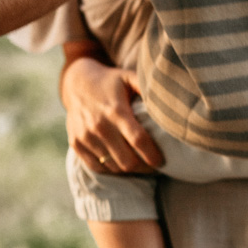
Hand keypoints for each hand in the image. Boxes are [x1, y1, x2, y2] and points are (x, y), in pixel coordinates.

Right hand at [61, 49, 162, 173]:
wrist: (76, 83)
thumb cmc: (110, 82)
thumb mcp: (128, 78)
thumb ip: (146, 87)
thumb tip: (171, 97)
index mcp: (115, 111)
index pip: (138, 140)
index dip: (152, 155)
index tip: (162, 161)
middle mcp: (99, 126)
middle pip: (127, 161)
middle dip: (144, 168)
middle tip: (153, 165)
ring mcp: (85, 137)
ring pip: (113, 167)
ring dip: (128, 169)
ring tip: (139, 164)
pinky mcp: (76, 144)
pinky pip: (97, 167)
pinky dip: (111, 169)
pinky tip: (120, 163)